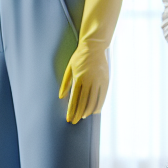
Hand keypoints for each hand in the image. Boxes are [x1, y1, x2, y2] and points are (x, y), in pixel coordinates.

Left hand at [59, 0, 121, 124]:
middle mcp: (90, 81)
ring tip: (83, 117)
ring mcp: (99, 81)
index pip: (74, 99)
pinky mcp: (106, 80)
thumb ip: (65, 83)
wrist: (94, 46)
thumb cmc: (79, 57)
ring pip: (94, 101)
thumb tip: (61, 96)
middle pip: (83, 102)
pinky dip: (98, 105)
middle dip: (78, 114)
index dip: (71, 110)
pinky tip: (94, 111)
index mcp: (79, 78)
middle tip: (75, 121)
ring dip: (88, 111)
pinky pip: (102, 96)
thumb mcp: (69, 68)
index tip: (69, 118)